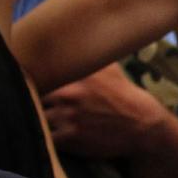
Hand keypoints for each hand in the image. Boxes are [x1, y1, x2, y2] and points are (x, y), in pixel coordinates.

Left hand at [42, 62, 167, 158]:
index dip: (34, 78)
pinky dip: (50, 136)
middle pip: (34, 95)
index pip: (37, 73)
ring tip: (51, 118)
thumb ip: (88, 55)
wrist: (143, 124)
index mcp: (75, 74)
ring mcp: (68, 116)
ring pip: (39, 117)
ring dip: (42, 118)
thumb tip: (74, 40)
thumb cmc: (126, 95)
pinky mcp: (71, 138)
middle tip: (44, 102)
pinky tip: (58, 133)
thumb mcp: (110, 68)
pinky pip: (47, 137)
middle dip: (36, 98)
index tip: (37, 82)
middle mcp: (69, 93)